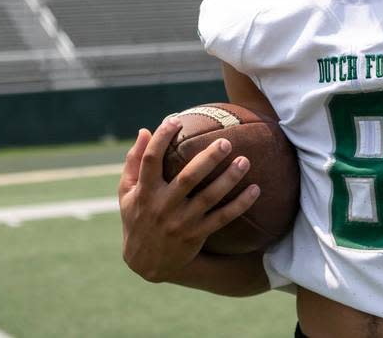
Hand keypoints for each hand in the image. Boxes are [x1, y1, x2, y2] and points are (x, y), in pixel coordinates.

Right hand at [118, 116, 260, 282]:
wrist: (146, 263)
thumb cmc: (137, 219)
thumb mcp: (127, 193)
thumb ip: (133, 162)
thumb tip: (144, 131)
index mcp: (145, 192)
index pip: (151, 160)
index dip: (161, 139)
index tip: (175, 120)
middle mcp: (163, 206)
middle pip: (188, 179)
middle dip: (207, 159)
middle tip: (224, 141)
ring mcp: (181, 222)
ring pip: (209, 198)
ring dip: (228, 179)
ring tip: (244, 161)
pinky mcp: (196, 235)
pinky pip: (222, 218)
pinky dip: (240, 204)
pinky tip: (256, 189)